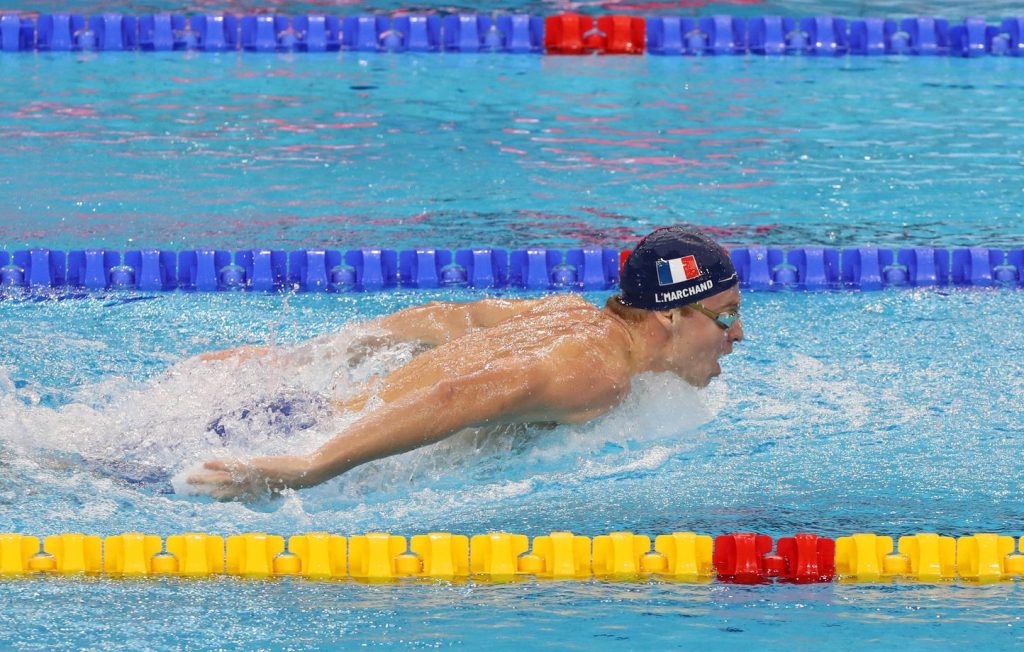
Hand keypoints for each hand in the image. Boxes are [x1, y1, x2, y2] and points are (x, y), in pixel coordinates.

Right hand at [186, 455, 314, 500]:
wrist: (305, 474)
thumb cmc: (293, 481)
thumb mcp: (276, 489)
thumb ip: (264, 491)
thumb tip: (256, 492)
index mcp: (252, 495)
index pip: (228, 498)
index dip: (214, 497)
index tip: (201, 496)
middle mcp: (248, 489)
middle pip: (219, 491)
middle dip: (202, 492)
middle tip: (186, 492)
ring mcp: (250, 478)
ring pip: (221, 479)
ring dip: (203, 479)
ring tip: (188, 478)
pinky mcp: (254, 466)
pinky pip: (232, 466)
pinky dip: (218, 464)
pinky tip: (205, 463)